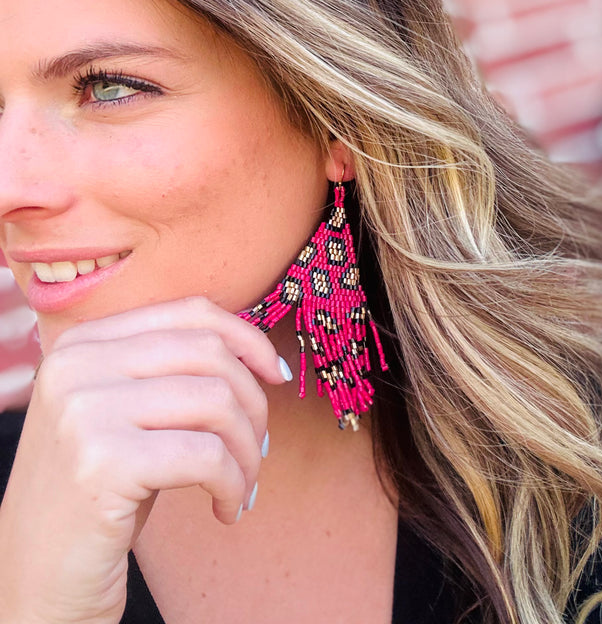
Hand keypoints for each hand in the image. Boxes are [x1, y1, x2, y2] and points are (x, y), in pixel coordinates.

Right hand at [0, 296, 288, 623]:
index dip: (246, 340)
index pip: (189, 313)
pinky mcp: (103, 463)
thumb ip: (169, 372)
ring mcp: (84, 412)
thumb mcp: (125, 415)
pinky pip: (207, 457)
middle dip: (253, 403)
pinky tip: (226, 510)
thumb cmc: (97, 496)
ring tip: (243, 485)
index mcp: (81, 343)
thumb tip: (258, 355)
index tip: (276, 376)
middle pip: (209, 354)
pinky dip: (234, 485)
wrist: (36, 578)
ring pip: (215, 402)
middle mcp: (76, 366)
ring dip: (247, 451)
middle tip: (257, 450)